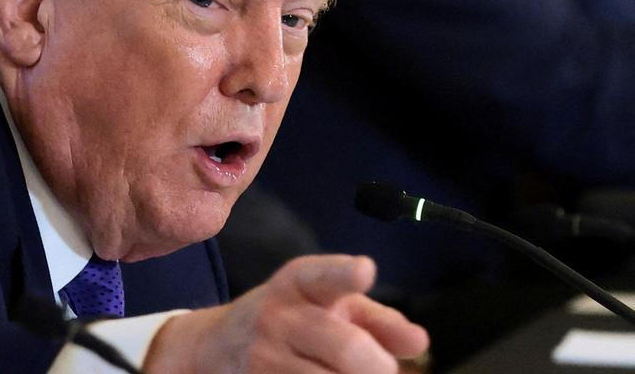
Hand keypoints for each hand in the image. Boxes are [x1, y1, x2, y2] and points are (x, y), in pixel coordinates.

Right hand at [144, 255, 427, 372]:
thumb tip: (419, 342)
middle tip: (385, 370)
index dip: (345, 274)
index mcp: (299, 284)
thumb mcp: (329, 305)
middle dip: (378, 367)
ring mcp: (263, 357)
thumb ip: (378, 320)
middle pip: (346, 348)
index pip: (323, 276)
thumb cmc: (291, 319)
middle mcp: (278, 316)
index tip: (364, 271)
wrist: (215, 346)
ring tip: (348, 373)